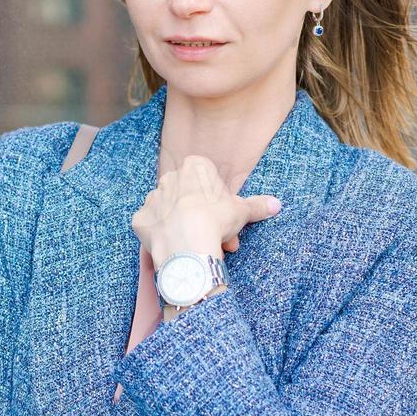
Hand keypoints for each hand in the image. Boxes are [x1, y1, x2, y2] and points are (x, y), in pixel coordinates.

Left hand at [131, 155, 279, 264]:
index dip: (220, 201)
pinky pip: (152, 226)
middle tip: (219, 239)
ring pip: (172, 212)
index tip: (226, 218)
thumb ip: (257, 205)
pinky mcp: (139, 219)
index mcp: (194, 168)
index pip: (209, 180)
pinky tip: (177, 247)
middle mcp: (169, 178)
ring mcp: (152, 198)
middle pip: (191, 198)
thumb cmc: (215, 221)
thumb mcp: (241, 211)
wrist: (187, 244)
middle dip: (206, 219)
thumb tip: (276, 204)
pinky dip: (163, 236)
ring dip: (186, 227)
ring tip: (201, 247)